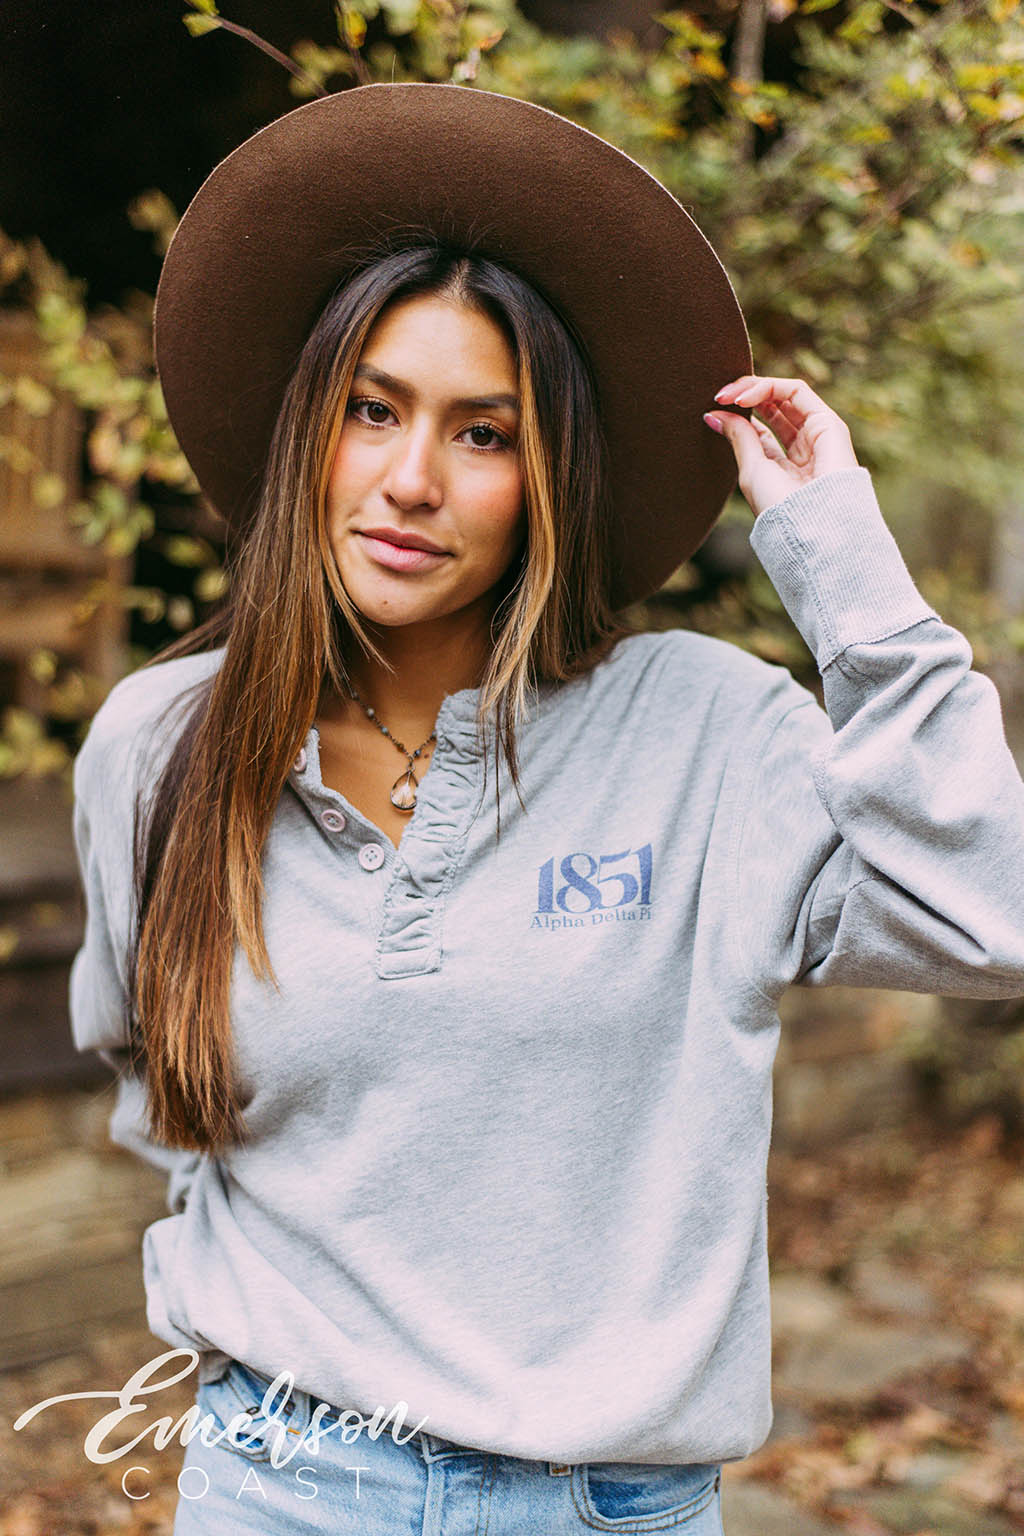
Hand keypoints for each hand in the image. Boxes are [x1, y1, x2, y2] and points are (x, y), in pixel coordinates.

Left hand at [704, 375, 859, 518]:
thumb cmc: (780, 506)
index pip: (760, 428)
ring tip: (730, 395)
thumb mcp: (751, 469)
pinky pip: (797, 391)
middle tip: (720, 396)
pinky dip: (769, 387)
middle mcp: (802, 448)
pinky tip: (746, 398)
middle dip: (744, 395)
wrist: (810, 522)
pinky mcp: (828, 423)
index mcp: (782, 465)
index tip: (714, 408)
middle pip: (772, 408)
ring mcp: (817, 434)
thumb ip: (738, 438)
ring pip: (784, 396)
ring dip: (754, 388)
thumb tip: (713, 414)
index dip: (738, 413)